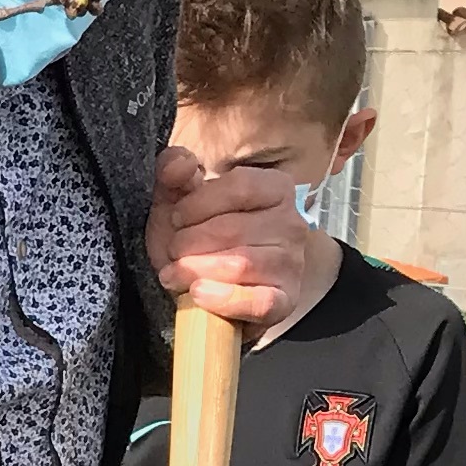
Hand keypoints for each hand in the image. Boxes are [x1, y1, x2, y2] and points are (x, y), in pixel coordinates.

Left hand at [146, 139, 308, 329]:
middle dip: (187, 243)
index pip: (238, 186)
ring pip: (239, 264)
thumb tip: (179, 164)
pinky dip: (223, 299)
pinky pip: (258, 302)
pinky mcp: (284, 300)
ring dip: (195, 270)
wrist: (217, 287)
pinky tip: (197, 293)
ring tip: (176, 274)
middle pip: (232, 229)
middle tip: (173, 252)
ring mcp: (292, 263)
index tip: (176, 219)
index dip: (196, 204)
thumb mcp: (181, 201)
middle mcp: (292, 222)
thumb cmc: (199, 238)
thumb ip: (174, 174)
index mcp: (275, 187)